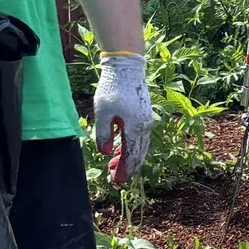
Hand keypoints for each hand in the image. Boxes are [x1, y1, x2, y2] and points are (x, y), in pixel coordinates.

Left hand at [93, 51, 154, 181]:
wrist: (127, 67)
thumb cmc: (112, 88)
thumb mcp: (103, 112)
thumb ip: (104, 134)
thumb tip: (106, 152)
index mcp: (135, 127)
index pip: (131, 155)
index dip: (124, 170)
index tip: (117, 181)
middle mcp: (145, 126)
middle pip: (138, 153)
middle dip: (127, 167)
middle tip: (115, 178)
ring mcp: (146, 120)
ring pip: (140, 145)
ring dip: (129, 157)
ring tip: (115, 165)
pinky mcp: (144, 115)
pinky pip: (140, 136)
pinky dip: (132, 145)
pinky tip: (122, 148)